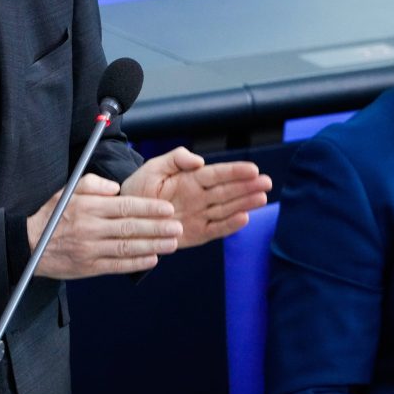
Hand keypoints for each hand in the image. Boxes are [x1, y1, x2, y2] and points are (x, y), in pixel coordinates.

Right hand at [29, 174, 183, 279]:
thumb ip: (92, 184)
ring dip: (153, 246)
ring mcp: (90, 249)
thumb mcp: (68, 191)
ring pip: (127, 247)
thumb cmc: (52, 216)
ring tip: (172, 243)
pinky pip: (117, 264)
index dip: (149, 208)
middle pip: (130, 227)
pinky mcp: (89, 267)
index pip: (124, 206)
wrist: (29, 245)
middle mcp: (90, 228)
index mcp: (88, 207)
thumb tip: (116, 188)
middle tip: (177, 226)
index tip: (167, 208)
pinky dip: (136, 263)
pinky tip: (152, 259)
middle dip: (157, 227)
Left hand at [120, 147, 270, 247]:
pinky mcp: (197, 233)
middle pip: (228, 191)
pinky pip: (216, 229)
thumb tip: (199, 160)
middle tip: (266, 182)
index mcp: (191, 179)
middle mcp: (200, 196)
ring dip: (244, 204)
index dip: (235, 171)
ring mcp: (200, 215)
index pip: (217, 174)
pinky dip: (229, 226)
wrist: (126, 215)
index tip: (252, 169)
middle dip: (247, 186)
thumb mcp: (154, 167)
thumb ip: (175, 159)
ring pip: (226, 209)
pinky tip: (244, 218)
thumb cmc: (140, 188)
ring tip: (261, 198)